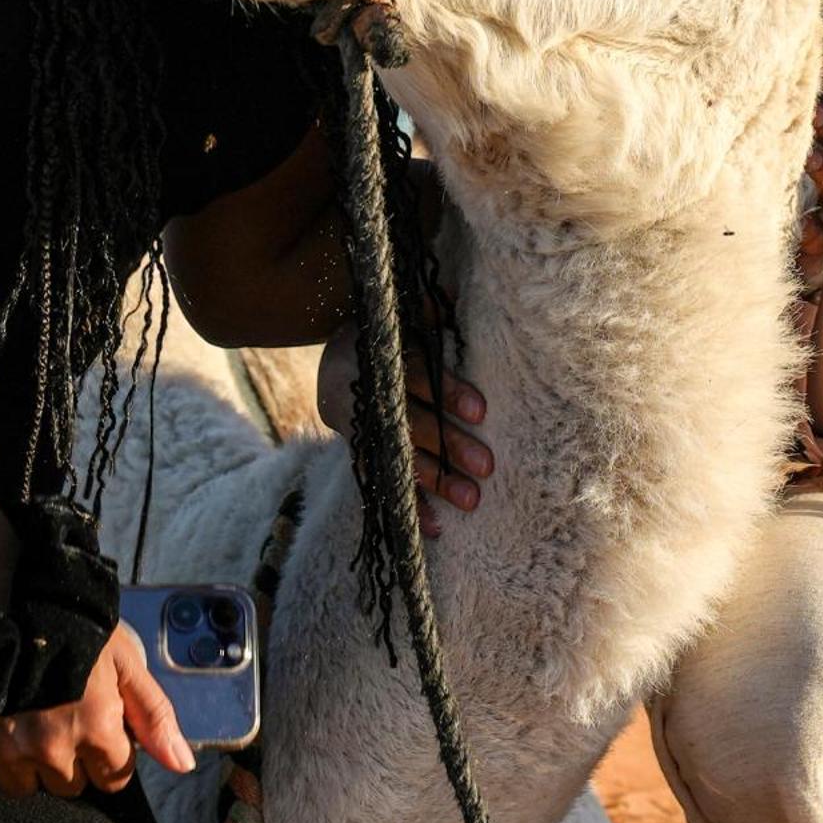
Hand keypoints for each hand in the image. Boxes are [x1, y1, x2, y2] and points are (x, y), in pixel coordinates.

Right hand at [0, 620, 195, 800]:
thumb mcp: (124, 660)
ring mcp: (7, 752)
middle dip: (69, 756)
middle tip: (56, 710)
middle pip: (70, 785)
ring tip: (23, 713)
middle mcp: (53, 747)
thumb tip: (184, 766)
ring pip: (26, 788)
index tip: (94, 723)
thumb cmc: (72, 623)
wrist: (1, 594)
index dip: (109, 751)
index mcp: (97, 725)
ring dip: (27, 762)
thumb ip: (155, 716)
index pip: (115, 777)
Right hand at [317, 319, 491, 535]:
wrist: (336, 358)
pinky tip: (436, 527)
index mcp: (376, 355)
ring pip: (398, 458)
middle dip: (448, 447)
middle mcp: (365, 395)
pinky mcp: (360, 452)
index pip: (415, 374)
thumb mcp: (399, 314)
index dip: (446, 391)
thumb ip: (426, 310)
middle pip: (410, 423)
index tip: (481, 410)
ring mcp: (360, 428)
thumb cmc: (388, 331)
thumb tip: (453, 296)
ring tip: (472, 501)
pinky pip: (382, 483)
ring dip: (435, 481)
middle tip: (487, 467)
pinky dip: (408, 504)